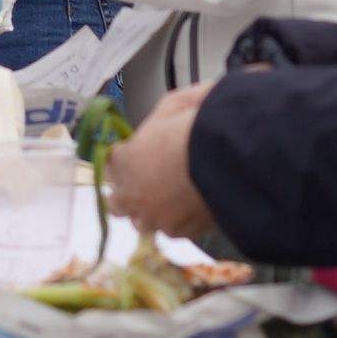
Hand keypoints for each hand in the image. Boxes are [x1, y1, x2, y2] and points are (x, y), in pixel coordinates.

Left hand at [106, 85, 218, 244]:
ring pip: (143, 223)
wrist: (227, 157)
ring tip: (170, 202)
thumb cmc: (198, 127)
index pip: (109, 167)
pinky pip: (172, 231)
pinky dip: (179, 222)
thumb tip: (163, 121)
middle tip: (145, 186)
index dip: (123, 163)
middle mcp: (132, 194)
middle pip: (116, 204)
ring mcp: (154, 216)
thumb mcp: (174, 105)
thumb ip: (159, 118)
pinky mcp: (178, 231)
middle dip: (127, 196)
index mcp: (124, 161)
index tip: (133, 160)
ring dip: (151, 213)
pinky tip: (191, 209)